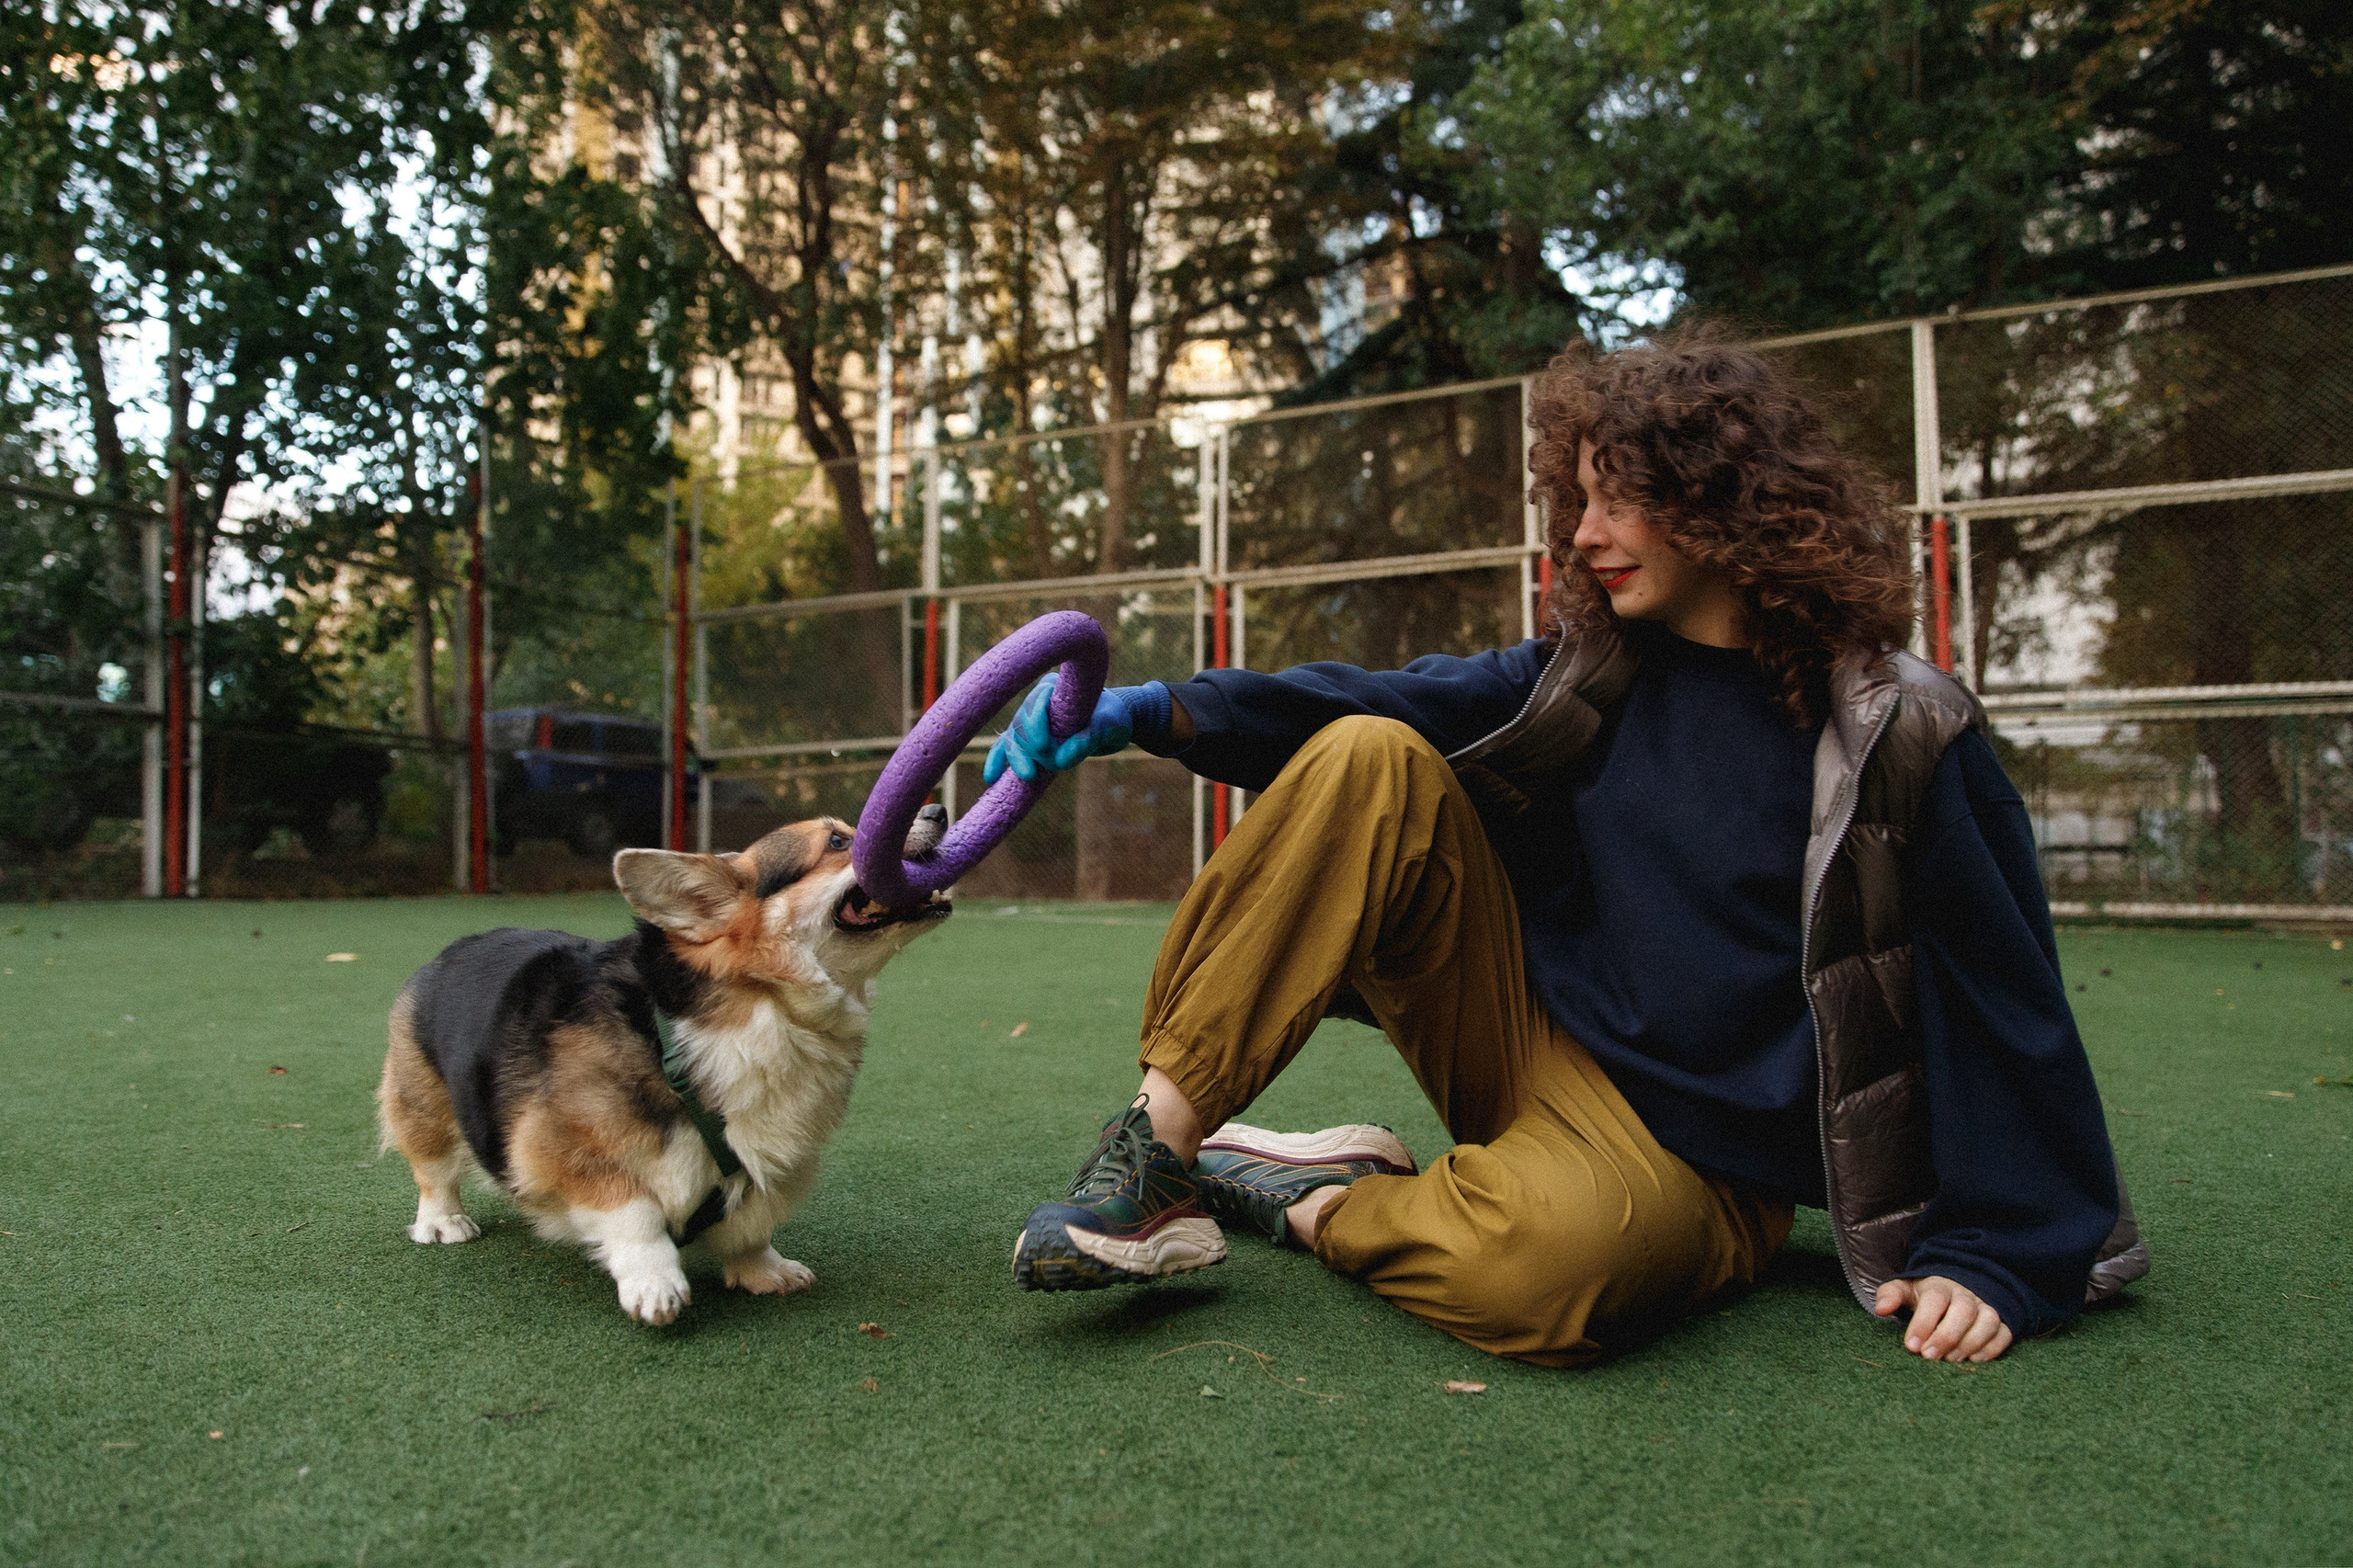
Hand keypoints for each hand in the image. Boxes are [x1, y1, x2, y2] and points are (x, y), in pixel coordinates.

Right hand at [981, 674, 1134, 783]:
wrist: (1112, 723)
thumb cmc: (1112, 717)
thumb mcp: (1109, 725)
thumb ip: (1088, 738)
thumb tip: (1061, 759)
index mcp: (1053, 687)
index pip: (1033, 703)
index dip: (1034, 726)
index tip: (1044, 747)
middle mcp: (1037, 702)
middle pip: (1020, 725)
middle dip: (1029, 748)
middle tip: (1046, 766)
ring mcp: (1030, 721)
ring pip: (1012, 739)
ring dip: (1015, 759)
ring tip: (1028, 776)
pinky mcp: (1028, 739)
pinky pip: (1007, 748)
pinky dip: (999, 761)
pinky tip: (991, 778)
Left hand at [1873, 1276, 2014, 1362]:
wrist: (1959, 1286)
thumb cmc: (1927, 1295)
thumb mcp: (1906, 1290)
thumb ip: (1891, 1296)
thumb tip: (1880, 1309)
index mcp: (1940, 1286)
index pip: (1935, 1300)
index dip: (1923, 1323)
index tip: (1911, 1346)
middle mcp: (1966, 1295)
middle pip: (1964, 1310)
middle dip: (1947, 1335)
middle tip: (1930, 1357)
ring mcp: (1987, 1307)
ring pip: (1988, 1321)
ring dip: (1971, 1342)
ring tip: (1951, 1361)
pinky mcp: (2002, 1322)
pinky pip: (2004, 1333)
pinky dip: (1992, 1348)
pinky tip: (1975, 1360)